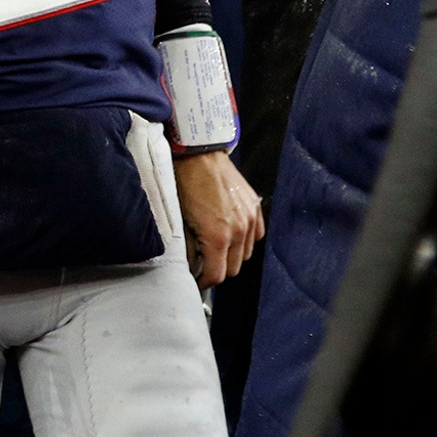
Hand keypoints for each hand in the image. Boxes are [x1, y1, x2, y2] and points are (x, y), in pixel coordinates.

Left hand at [173, 150, 264, 288]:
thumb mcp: (180, 219)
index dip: (205, 282)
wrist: (199, 154)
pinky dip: (245, 240)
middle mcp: (238, 231)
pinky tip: (230, 234)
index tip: (197, 280)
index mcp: (217, 236)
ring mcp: (250, 219)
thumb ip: (188, 247)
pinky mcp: (255, 208)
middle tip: (203, 263)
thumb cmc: (184, 184)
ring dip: (232, 256)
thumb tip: (190, 264)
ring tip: (215, 247)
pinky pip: (256, 235)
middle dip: (218, 270)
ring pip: (246, 254)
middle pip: (234, 269)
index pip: (217, 275)